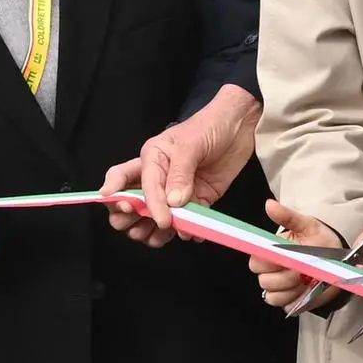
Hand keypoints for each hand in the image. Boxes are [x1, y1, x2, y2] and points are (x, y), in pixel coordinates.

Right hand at [109, 89, 258, 247]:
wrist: (241, 126)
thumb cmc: (211, 125)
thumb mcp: (190, 144)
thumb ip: (180, 173)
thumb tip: (173, 203)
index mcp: (151, 158)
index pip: (127, 180)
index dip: (121, 195)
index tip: (126, 208)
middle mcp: (159, 178)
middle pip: (133, 203)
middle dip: (130, 219)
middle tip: (139, 228)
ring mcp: (177, 193)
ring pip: (156, 219)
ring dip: (154, 232)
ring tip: (160, 237)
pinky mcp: (197, 202)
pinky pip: (187, 223)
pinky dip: (186, 232)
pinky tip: (191, 234)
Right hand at [255, 199, 345, 311]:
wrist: (337, 260)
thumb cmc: (318, 240)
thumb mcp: (307, 225)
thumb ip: (288, 217)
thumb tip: (269, 204)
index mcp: (269, 253)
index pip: (256, 262)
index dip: (270, 262)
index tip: (287, 257)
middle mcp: (270, 272)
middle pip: (264, 281)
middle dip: (286, 276)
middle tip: (303, 269)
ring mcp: (279, 289)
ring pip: (273, 296)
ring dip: (292, 289)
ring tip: (308, 279)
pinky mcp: (289, 302)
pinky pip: (286, 307)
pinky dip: (298, 300)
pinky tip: (309, 290)